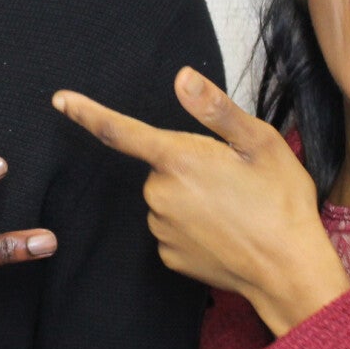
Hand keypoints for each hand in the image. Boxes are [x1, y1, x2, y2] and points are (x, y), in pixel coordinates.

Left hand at [53, 68, 349, 336]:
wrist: (289, 271)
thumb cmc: (280, 202)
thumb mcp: (259, 143)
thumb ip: (215, 109)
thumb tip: (182, 77)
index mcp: (178, 159)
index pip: (119, 131)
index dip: (87, 113)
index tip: (60, 100)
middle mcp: (159, 195)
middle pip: (161, 166)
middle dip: (188, 165)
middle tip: (233, 178)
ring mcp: (161, 229)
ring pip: (168, 198)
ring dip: (192, 197)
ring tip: (236, 207)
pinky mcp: (169, 257)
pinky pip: (173, 228)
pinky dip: (194, 225)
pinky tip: (225, 231)